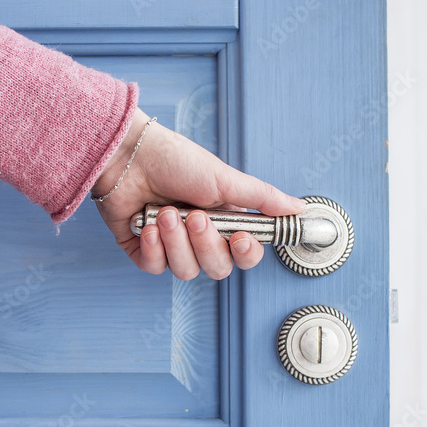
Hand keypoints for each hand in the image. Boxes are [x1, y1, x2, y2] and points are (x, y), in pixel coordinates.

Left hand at [92, 108, 304, 279]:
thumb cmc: (174, 160)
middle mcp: (198, 237)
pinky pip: (154, 267)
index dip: (245, 254)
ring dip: (176, 241)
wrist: (128, 155)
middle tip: (194, 216)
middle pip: (216, 268)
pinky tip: (147, 224)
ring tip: (165, 212)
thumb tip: (299, 208)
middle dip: (205, 244)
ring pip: (185, 271)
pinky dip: (152, 247)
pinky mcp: (142, 250)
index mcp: (222, 220)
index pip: (243, 255)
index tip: (241, 237)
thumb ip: (261, 198)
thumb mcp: (224, 178)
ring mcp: (170, 245)